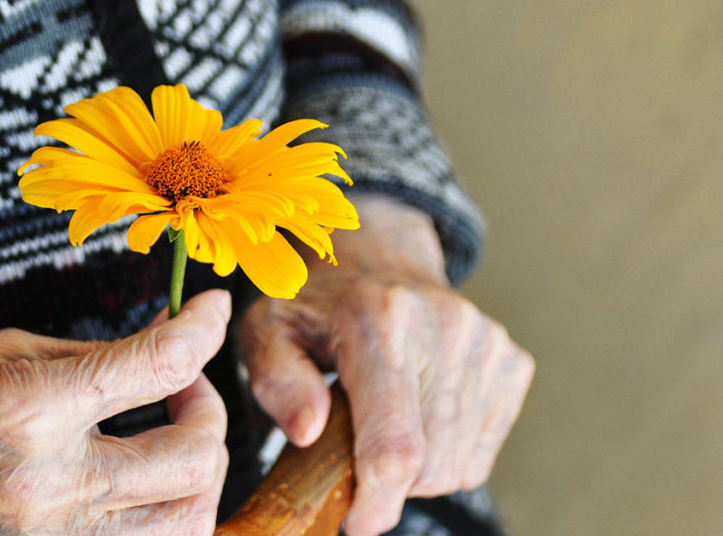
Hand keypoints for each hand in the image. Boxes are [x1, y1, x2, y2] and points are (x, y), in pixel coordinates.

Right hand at [0, 290, 231, 535]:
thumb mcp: (0, 350)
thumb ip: (95, 357)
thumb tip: (166, 345)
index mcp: (30, 409)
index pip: (159, 366)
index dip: (203, 330)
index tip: (213, 312)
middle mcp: (47, 486)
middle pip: (194, 458)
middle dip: (210, 410)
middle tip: (185, 387)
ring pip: (185, 522)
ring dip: (199, 473)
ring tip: (173, 440)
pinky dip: (162, 517)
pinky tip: (146, 487)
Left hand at [239, 195, 533, 534]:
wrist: (374, 257)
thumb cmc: (313, 304)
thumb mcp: (268, 330)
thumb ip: (276, 380)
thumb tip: (308, 430)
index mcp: (379, 320)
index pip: (394, 446)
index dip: (376, 501)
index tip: (353, 520)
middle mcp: (444, 327)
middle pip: (428, 466)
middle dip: (386, 484)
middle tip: (350, 455)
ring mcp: (485, 344)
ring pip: (458, 465)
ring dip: (417, 472)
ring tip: (380, 428)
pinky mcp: (510, 361)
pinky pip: (481, 452)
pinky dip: (447, 456)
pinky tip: (414, 418)